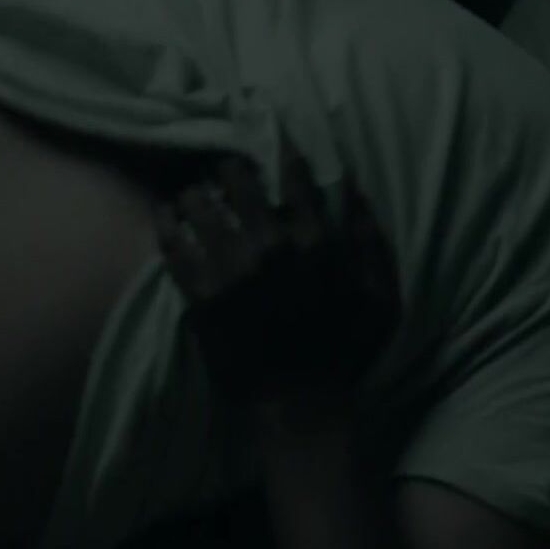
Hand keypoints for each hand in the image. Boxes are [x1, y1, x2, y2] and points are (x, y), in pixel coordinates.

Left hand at [156, 153, 399, 417]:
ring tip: (193, 196)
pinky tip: (167, 218)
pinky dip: (167, 224)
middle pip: (237, 179)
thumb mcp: (383, 298)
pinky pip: (172, 243)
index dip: (283, 153)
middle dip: (230, 168)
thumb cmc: (347, 353)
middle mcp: (271, 246)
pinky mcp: (199, 295)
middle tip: (226, 171)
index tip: (274, 143)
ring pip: (198, 203)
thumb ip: (371, 242)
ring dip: (195, 193)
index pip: (294, 176)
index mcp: (317, 241)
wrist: (299, 404)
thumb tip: (353, 191)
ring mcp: (231, 269)